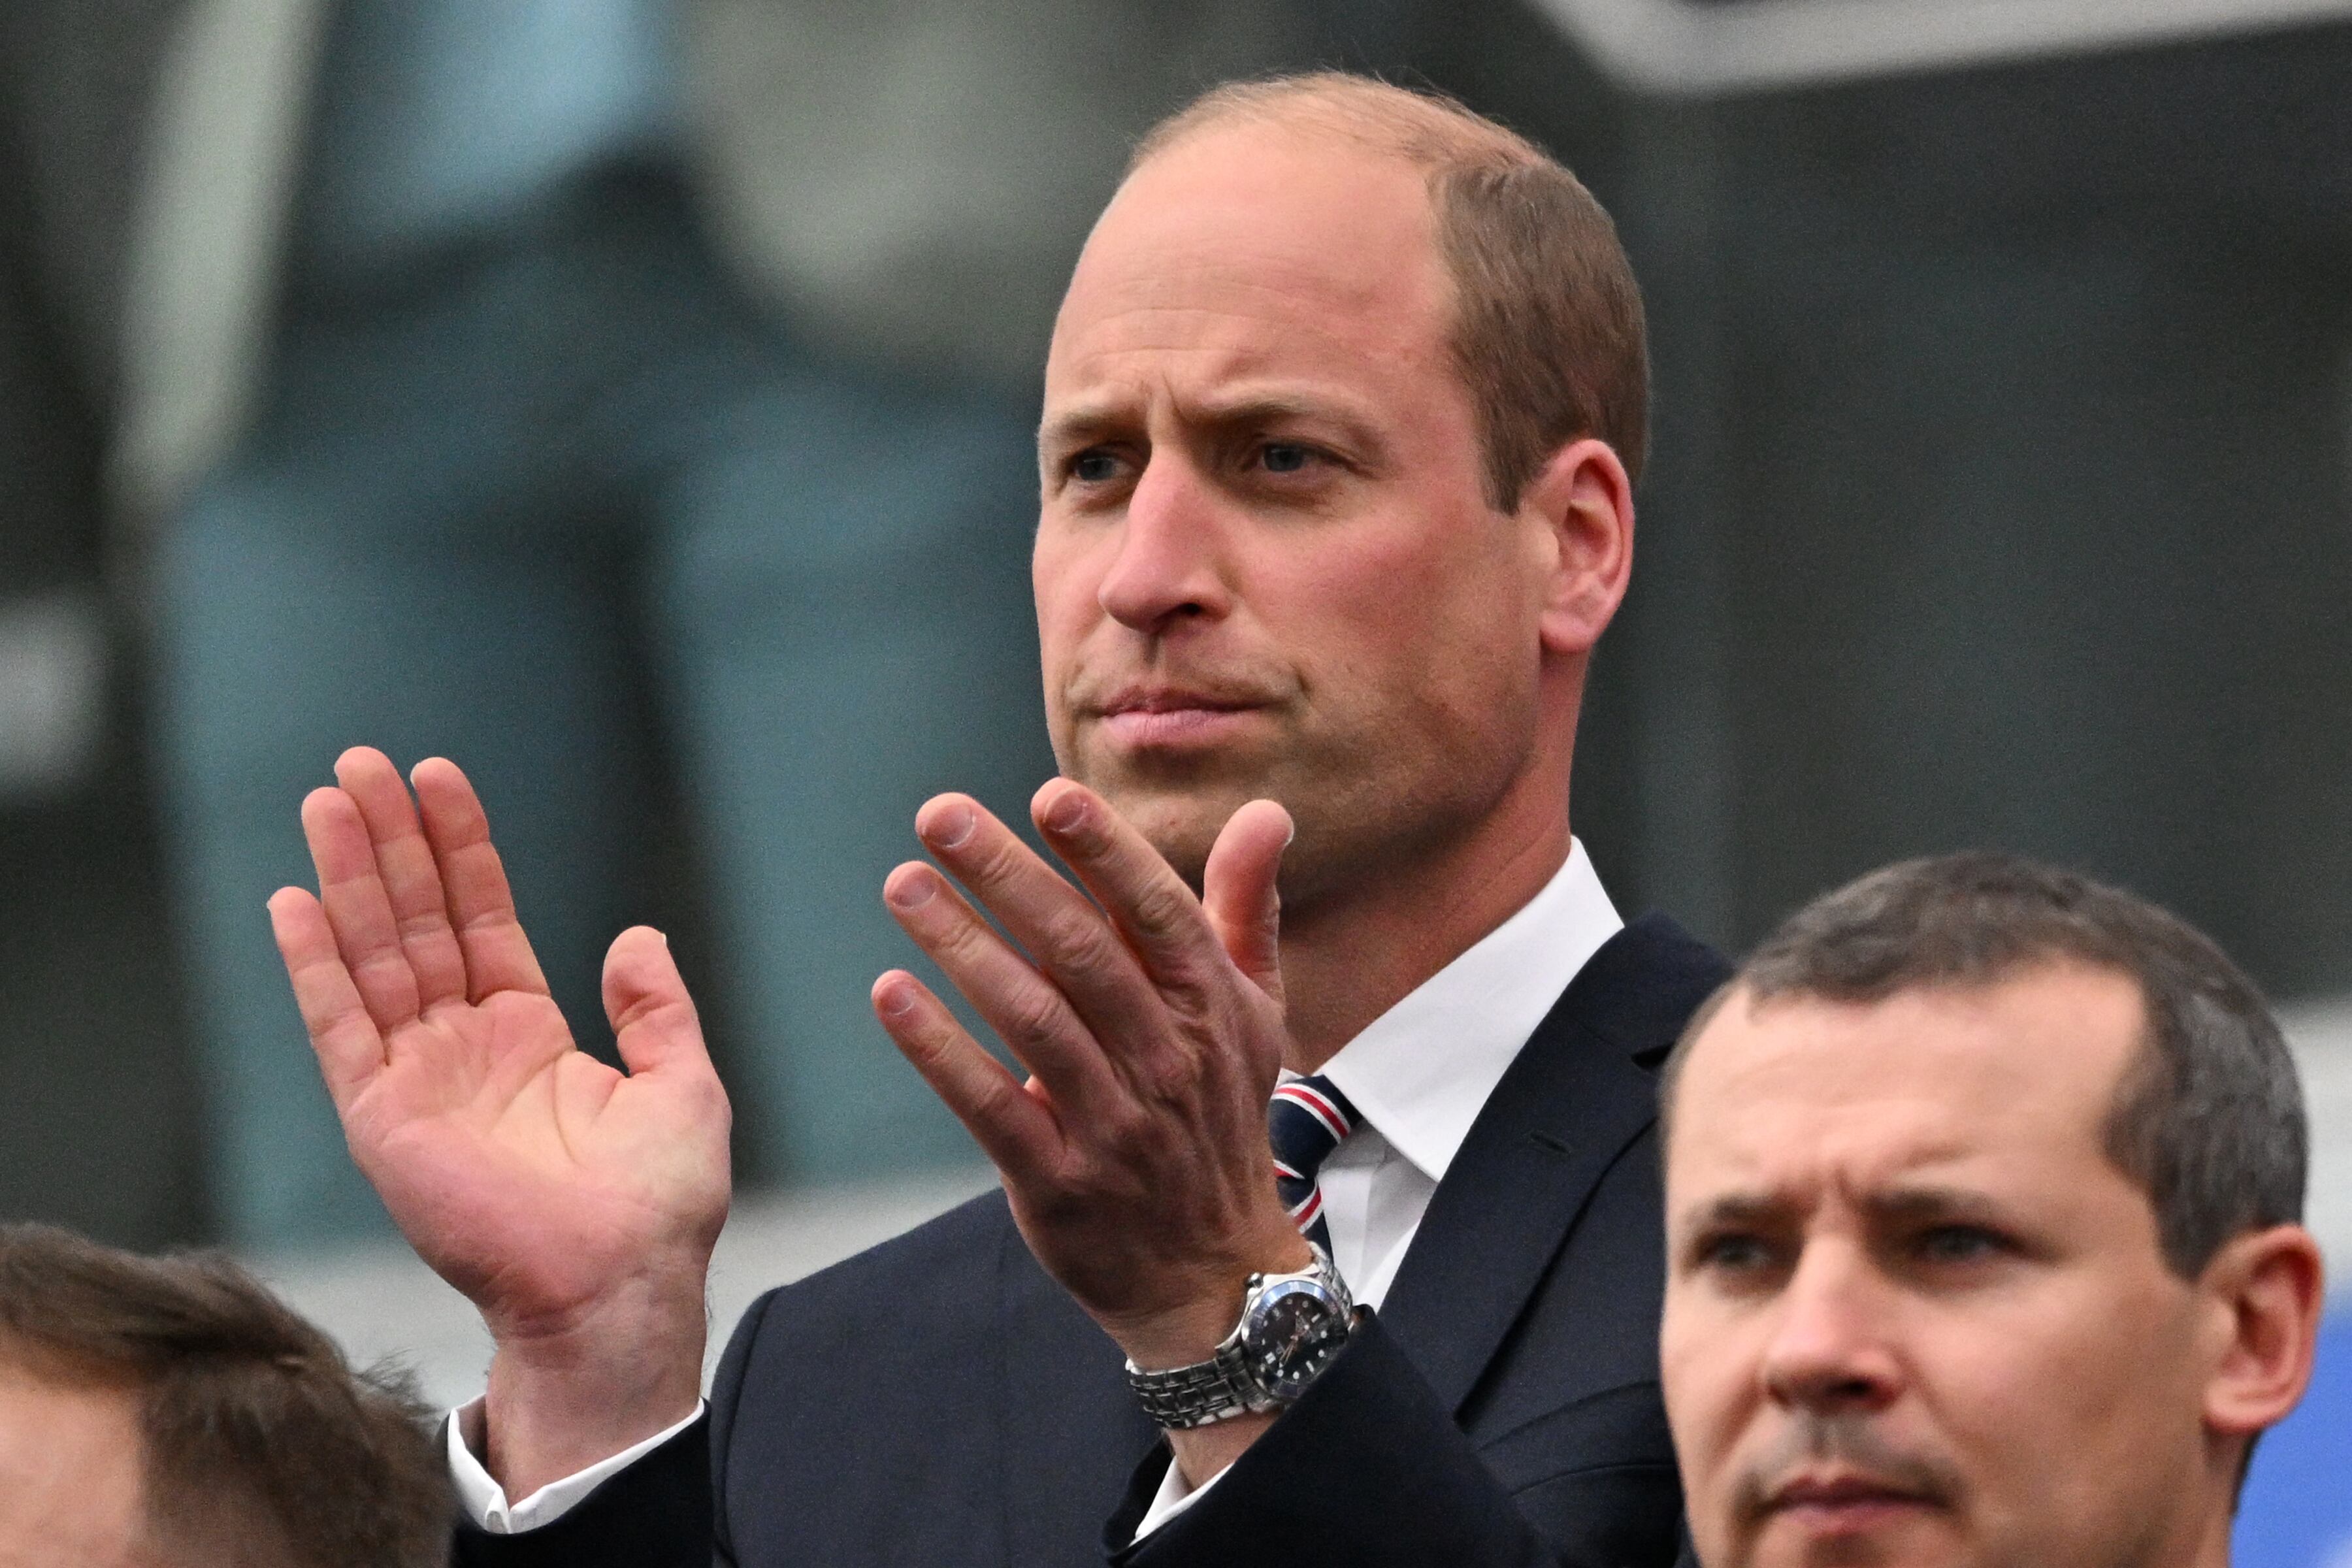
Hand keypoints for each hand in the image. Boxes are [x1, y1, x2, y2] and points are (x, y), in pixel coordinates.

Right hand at [269, 747, 729, 1494]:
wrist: (619, 1287)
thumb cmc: (657, 1206)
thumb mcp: (683, 1084)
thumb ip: (657, 1009)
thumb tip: (635, 936)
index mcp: (529, 1038)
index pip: (484, 919)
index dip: (461, 849)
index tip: (439, 778)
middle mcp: (464, 1050)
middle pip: (416, 922)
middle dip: (391, 842)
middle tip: (361, 763)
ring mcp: (418, 1081)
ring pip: (374, 956)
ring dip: (348, 878)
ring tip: (328, 800)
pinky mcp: (384, 1120)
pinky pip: (342, 1028)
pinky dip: (316, 966)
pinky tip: (295, 902)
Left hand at [871, 779, 1312, 1478]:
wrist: (1213, 1273)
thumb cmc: (1219, 1117)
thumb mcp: (1253, 1014)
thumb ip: (1243, 909)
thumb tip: (1267, 812)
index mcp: (1212, 1008)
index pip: (1157, 914)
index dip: (1106, 854)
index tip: (1049, 797)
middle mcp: (1168, 1060)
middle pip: (1082, 954)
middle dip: (1009, 877)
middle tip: (941, 816)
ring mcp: (1113, 1125)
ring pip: (1032, 1021)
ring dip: (962, 947)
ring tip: (904, 886)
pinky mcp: (1057, 1182)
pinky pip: (990, 1106)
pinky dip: (939, 1050)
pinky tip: (892, 994)